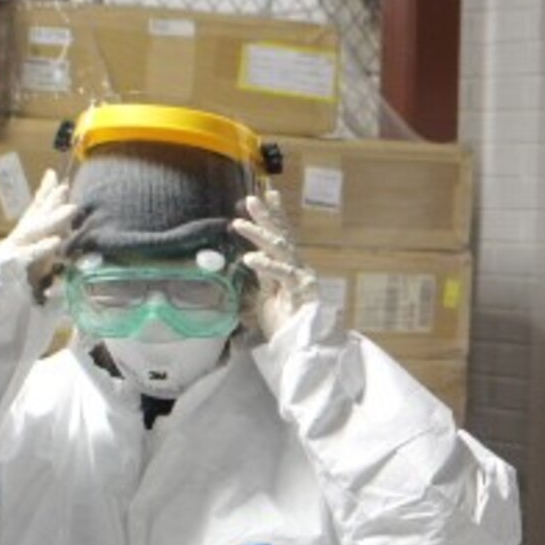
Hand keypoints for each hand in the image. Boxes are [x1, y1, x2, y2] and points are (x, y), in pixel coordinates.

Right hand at [0, 170, 77, 301]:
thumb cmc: (11, 329)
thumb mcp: (46, 307)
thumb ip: (58, 291)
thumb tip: (73, 279)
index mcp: (20, 260)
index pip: (36, 227)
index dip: (47, 206)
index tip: (59, 185)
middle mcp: (11, 256)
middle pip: (32, 223)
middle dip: (47, 202)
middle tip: (62, 183)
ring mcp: (4, 263)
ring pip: (30, 235)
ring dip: (51, 220)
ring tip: (71, 207)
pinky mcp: (2, 275)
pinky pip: (25, 259)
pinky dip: (41, 249)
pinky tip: (57, 240)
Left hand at [232, 188, 318, 336]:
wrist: (305, 349)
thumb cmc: (287, 326)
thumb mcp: (267, 298)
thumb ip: (263, 278)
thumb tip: (251, 259)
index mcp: (289, 269)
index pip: (281, 237)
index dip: (274, 216)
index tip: (264, 195)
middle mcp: (298, 268)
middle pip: (282, 237)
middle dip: (267, 216)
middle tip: (250, 199)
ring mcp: (301, 278)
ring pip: (281, 249)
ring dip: (260, 234)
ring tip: (239, 223)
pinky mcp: (302, 291)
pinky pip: (282, 274)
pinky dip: (266, 265)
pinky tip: (249, 258)